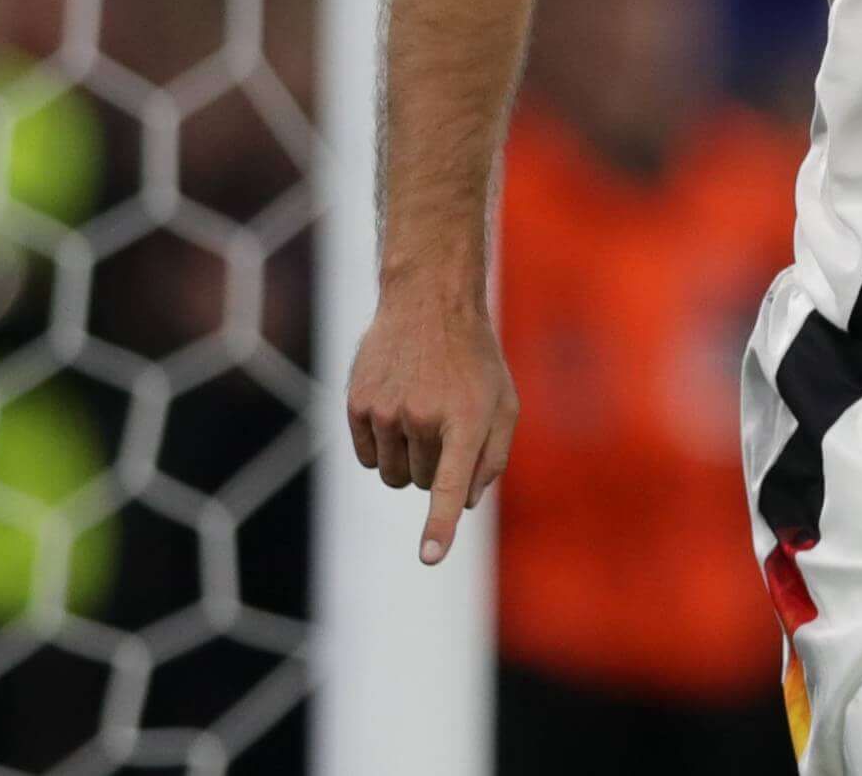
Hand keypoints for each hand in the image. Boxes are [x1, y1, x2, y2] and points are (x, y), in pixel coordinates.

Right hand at [345, 286, 518, 566]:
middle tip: (446, 424)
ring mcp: (386, 411)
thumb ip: (493, 456)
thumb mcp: (504, 402)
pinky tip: (396, 412)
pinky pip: (368, 458)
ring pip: (393, 476)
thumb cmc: (475, 360)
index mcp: (467, 418)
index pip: (449, 482)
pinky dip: (382, 450)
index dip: (439, 523)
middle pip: (422, 483)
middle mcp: (424, 416)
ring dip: (408, 460)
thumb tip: (466, 504)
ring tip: (422, 415)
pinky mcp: (357, 406)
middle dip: (435, 467)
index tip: (430, 557)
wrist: (430, 303)